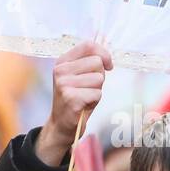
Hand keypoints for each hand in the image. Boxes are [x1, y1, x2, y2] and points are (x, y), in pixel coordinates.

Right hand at [35, 41, 112, 166]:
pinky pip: (97, 93)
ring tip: (85, 97)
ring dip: (97, 90)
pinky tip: (84, 105)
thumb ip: (89, 62)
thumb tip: (107, 56)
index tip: (108, 65)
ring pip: (99, 79)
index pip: (88, 45)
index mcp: (62, 62)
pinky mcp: (71, 98)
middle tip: (89, 88)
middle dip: (100, 76)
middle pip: (97, 62)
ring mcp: (64, 84)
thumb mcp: (78, 76)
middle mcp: (61, 71)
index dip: (103, 54)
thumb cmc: (75, 98)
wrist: (61, 124)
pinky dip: (95, 100)